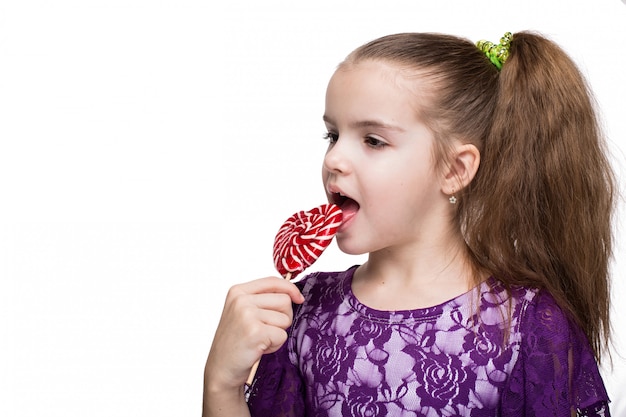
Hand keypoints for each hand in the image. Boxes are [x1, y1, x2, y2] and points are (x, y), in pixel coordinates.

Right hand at [204, 277, 304, 391]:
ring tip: (260, 340)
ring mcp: (247, 315)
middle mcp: (241, 300)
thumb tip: (293, 294)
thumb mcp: (242, 312)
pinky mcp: (255, 332)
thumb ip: (262, 299)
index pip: (272, 281)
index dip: (290, 289)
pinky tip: (259, 349)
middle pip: (284, 300)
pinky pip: (282, 335)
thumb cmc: (235, 342)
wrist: (220, 369)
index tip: (299, 299)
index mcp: (237, 291)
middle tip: (267, 330)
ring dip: (278, 333)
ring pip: (285, 319)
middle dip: (284, 317)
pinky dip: (275, 345)